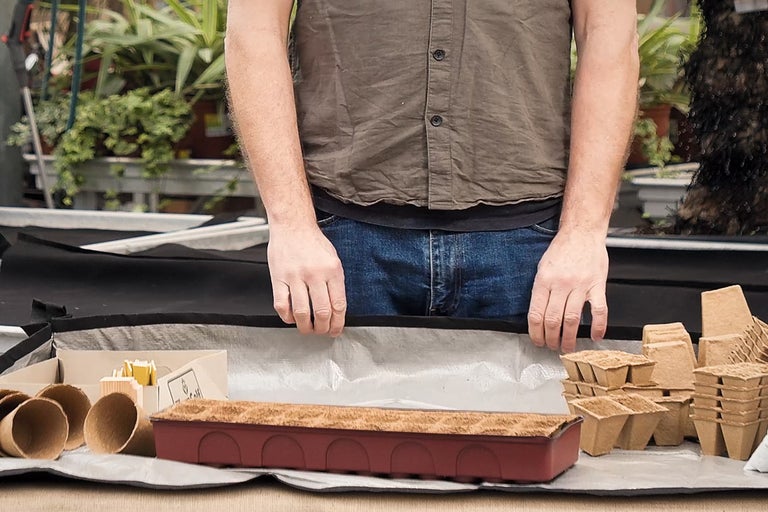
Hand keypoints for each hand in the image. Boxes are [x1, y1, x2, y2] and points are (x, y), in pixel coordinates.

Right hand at [267, 225, 346, 336]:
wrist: (292, 225)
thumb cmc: (313, 242)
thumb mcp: (333, 259)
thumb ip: (335, 283)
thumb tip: (337, 310)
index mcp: (332, 270)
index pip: (339, 305)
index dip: (338, 323)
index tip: (336, 330)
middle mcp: (315, 273)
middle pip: (322, 312)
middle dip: (323, 328)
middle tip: (322, 331)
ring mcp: (295, 276)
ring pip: (302, 313)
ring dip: (306, 327)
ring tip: (308, 329)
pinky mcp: (278, 278)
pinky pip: (282, 306)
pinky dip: (287, 317)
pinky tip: (292, 318)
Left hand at [527, 230, 608, 352]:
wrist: (582, 232)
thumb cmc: (562, 249)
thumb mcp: (542, 267)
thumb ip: (540, 289)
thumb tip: (537, 314)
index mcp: (544, 280)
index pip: (536, 314)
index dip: (535, 332)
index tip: (538, 341)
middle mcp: (561, 284)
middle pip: (553, 320)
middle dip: (551, 338)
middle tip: (552, 347)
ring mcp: (580, 285)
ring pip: (573, 319)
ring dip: (569, 337)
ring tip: (568, 348)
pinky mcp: (598, 285)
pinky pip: (599, 311)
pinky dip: (598, 326)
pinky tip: (595, 337)